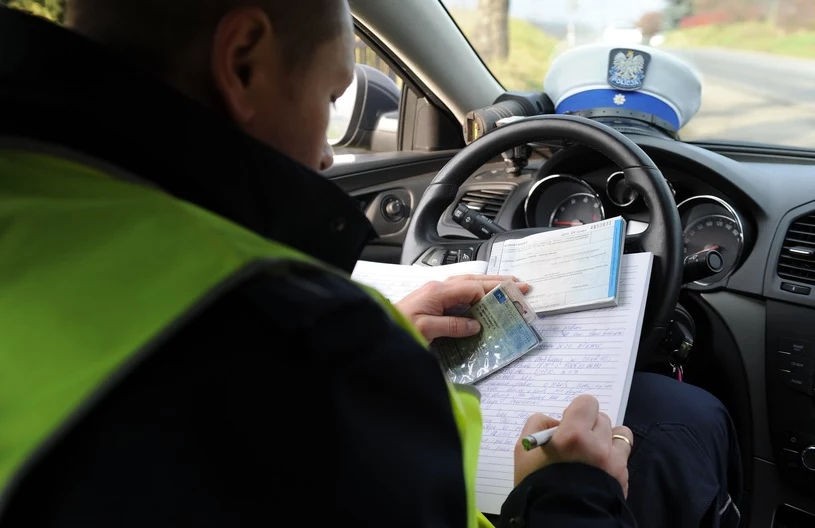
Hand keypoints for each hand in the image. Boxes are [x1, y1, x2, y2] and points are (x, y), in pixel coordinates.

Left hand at [395, 275, 529, 341]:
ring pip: (468, 283)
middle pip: (473, 280)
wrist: (379, 327)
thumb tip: (475, 324)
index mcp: (439, 291)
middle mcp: (439, 287)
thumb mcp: (426, 328)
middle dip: (497, 282)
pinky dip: (476, 290)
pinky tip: (483, 295)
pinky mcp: (432, 299)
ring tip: (508, 285)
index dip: (491, 294)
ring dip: (488, 284)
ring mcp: (435, 292)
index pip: (472, 288)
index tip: (510, 299)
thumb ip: (452, 325)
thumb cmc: (399, 325)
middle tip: (520, 284)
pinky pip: (460, 291)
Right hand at [513, 395, 632, 495]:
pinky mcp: (624, 477)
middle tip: (576, 442)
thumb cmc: (537, 484)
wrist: (560, 520)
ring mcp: (615, 462)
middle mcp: (598, 445)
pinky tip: (600, 467)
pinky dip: (613, 456)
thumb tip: (555, 421)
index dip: (577, 411)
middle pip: (602, 418)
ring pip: (620, 433)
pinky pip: (623, 455)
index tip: (568, 424)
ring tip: (594, 451)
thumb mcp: (523, 451)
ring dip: (607, 438)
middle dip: (589, 425)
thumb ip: (537, 425)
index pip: (587, 403)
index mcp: (574, 435)